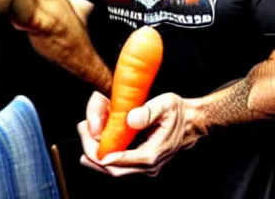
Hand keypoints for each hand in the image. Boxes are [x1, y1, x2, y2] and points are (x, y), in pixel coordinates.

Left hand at [77, 91, 202, 176]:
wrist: (192, 121)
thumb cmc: (178, 112)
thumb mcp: (165, 104)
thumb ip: (148, 112)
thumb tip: (130, 119)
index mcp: (152, 154)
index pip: (120, 162)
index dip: (101, 155)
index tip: (87, 142)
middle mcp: (148, 165)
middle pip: (113, 170)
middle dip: (93, 155)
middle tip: (82, 133)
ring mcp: (145, 166)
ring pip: (114, 170)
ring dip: (96, 156)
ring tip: (83, 136)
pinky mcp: (141, 162)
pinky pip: (119, 165)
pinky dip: (105, 155)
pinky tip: (95, 142)